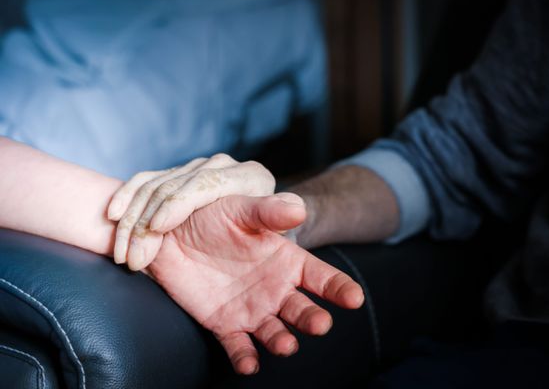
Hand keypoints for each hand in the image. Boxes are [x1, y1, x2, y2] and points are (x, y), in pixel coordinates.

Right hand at [107, 154, 274, 269]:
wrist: (258, 232)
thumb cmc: (270, 236)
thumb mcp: (277, 230)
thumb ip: (278, 219)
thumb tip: (297, 209)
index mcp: (248, 177)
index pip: (206, 184)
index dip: (179, 204)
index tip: (157, 228)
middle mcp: (220, 167)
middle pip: (174, 185)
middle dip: (148, 218)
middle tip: (132, 252)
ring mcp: (195, 169)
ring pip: (154, 185)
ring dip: (132, 216)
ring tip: (120, 247)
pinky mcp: (177, 177)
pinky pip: (144, 181)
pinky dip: (126, 197)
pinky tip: (112, 214)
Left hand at [147, 193, 364, 374]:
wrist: (171, 231)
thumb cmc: (213, 214)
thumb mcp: (241, 208)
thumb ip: (269, 211)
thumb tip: (299, 209)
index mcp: (287, 261)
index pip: (321, 277)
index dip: (339, 288)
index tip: (354, 298)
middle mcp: (275, 289)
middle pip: (302, 310)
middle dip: (312, 318)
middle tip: (320, 324)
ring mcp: (251, 309)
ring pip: (274, 332)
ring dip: (282, 341)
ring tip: (286, 344)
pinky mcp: (224, 324)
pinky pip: (238, 346)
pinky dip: (244, 358)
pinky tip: (249, 364)